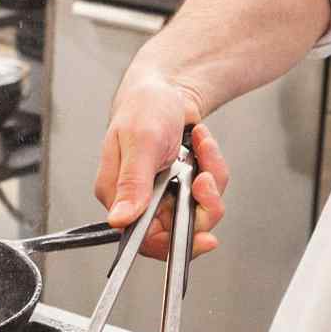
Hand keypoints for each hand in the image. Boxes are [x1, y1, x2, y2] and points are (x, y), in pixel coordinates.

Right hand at [94, 71, 227, 259]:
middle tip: (205, 177)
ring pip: (200, 209)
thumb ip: (132, 183)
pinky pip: (210, 191)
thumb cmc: (144, 106)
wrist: (167, 86)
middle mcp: (139, 198)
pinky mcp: (182, 184)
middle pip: (178, 229)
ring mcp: (163, 193)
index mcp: (117, 192)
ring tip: (202, 147)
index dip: (173, 244)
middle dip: (203, 203)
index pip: (143, 240)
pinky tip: (201, 142)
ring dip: (212, 177)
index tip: (204, 238)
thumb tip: (120, 219)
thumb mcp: (140, 141)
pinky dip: (213, 165)